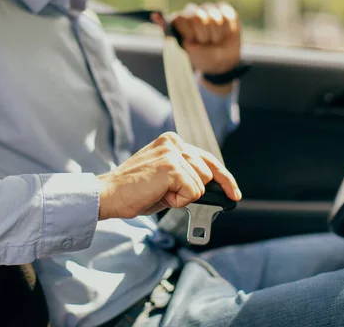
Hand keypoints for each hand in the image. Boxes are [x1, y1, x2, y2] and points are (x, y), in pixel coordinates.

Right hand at [97, 132, 241, 219]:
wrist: (110, 194)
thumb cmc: (134, 190)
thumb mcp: (165, 178)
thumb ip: (186, 175)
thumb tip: (212, 190)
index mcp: (172, 142)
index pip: (208, 159)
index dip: (224, 178)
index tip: (234, 192)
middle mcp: (174, 143)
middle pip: (208, 174)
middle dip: (196, 190)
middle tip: (171, 196)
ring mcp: (173, 154)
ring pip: (200, 185)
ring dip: (182, 196)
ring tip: (158, 192)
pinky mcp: (172, 167)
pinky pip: (192, 193)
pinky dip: (177, 201)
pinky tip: (159, 194)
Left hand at [152, 2, 241, 74]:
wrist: (222, 62)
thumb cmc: (201, 56)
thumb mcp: (184, 50)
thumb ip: (169, 32)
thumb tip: (154, 15)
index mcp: (178, 21)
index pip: (180, 18)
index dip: (188, 32)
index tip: (192, 42)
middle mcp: (192, 12)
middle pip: (197, 17)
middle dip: (203, 36)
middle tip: (204, 43)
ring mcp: (208, 9)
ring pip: (214, 18)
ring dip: (215, 36)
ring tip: (214, 41)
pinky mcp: (224, 9)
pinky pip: (227, 17)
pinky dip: (227, 31)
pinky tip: (223, 35)